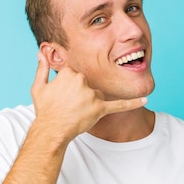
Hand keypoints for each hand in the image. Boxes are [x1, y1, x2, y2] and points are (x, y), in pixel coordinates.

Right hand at [30, 52, 146, 142]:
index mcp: (69, 72)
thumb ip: (42, 68)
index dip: (69, 87)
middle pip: (88, 83)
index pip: (75, 75)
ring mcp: (91, 95)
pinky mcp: (100, 108)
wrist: (51, 130)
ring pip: (97, 94)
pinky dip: (133, 103)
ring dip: (89, 103)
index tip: (63, 96)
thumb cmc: (45, 110)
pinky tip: (145, 100)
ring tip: (76, 113)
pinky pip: (119, 104)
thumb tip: (40, 53)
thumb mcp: (38, 87)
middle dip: (80, 94)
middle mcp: (81, 80)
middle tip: (68, 105)